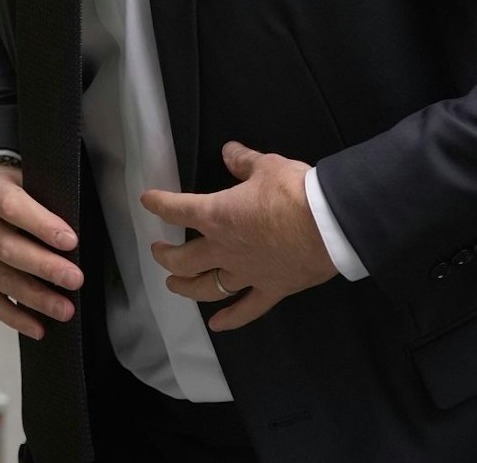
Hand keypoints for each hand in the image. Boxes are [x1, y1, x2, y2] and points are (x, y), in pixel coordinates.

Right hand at [0, 162, 81, 340]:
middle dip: (44, 267)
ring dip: (35, 298)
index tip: (70, 241)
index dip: (41, 224)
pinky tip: (39, 328)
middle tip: (75, 279)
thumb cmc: (12, 191)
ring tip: (65, 310)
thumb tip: (80, 223)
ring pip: (2, 280)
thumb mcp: (25, 179)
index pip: (13, 207)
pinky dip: (16, 318)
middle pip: (8, 248)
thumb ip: (46, 195)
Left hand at [141, 141, 338, 333]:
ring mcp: (246, 274)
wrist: (329, 225)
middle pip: (183, 259)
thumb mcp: (266, 166)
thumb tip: (229, 151)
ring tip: (174, 285)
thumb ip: (244, 161)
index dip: (158, 204)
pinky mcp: (271, 289)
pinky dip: (230, 319)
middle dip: (166, 256)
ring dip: (186, 287)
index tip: (147, 201)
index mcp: (217, 216)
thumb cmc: (294, 192)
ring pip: (207, 288)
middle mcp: (224, 249)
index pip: (177, 209)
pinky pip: (246, 310)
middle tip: (158, 251)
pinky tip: (217, 325)